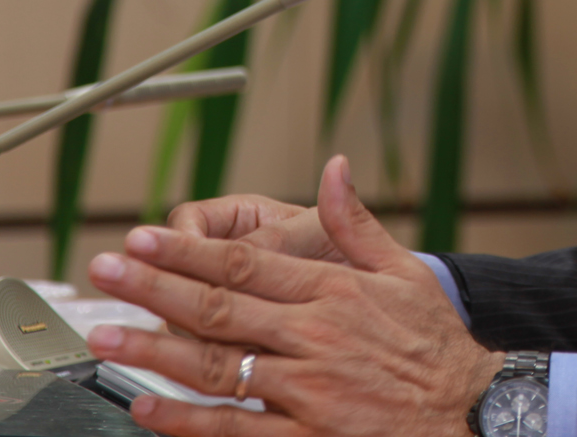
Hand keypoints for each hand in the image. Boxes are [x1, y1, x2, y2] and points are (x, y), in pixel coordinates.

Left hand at [87, 156, 503, 436]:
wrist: (471, 409)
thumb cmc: (434, 341)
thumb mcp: (404, 270)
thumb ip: (356, 221)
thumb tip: (333, 167)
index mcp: (332, 290)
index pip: (244, 262)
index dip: (188, 249)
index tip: (144, 236)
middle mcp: (312, 336)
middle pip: (218, 306)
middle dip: (154, 286)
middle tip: (105, 270)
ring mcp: (305, 390)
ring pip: (215, 367)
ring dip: (154, 350)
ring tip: (106, 334)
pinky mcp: (307, 435)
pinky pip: (234, 429)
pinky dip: (186, 420)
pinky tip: (146, 407)